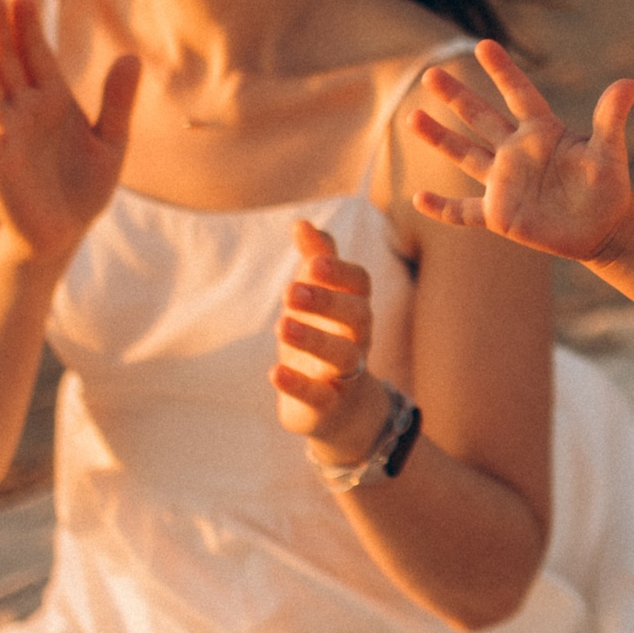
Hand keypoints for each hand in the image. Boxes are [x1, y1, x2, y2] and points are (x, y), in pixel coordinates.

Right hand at [0, 0, 137, 260]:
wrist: (66, 233)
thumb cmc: (84, 187)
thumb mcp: (112, 141)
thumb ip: (118, 101)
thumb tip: (131, 56)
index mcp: (54, 100)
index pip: (36, 54)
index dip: (28, 26)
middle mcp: (26, 110)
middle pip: (8, 61)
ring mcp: (8, 133)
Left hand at [273, 221, 385, 450]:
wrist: (341, 409)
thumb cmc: (326, 341)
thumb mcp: (319, 301)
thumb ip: (316, 261)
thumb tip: (302, 222)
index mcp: (355, 310)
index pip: (360, 285)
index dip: (340, 272)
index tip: (314, 262)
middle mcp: (357, 340)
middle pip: (357, 316)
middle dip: (327, 302)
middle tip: (290, 291)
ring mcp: (345, 374)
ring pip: (342, 356)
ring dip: (313, 339)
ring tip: (281, 325)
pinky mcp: (328, 405)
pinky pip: (319, 395)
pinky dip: (298, 384)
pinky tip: (274, 372)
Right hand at [411, 40, 633, 262]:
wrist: (603, 228)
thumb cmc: (608, 188)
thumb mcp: (609, 153)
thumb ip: (611, 119)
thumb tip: (629, 84)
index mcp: (542, 132)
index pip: (519, 94)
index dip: (503, 71)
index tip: (484, 45)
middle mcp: (516, 152)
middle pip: (481, 118)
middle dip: (456, 96)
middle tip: (430, 73)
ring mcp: (504, 183)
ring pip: (464, 155)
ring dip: (440, 138)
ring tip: (412, 117)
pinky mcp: (499, 215)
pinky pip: (464, 211)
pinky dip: (442, 208)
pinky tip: (418, 198)